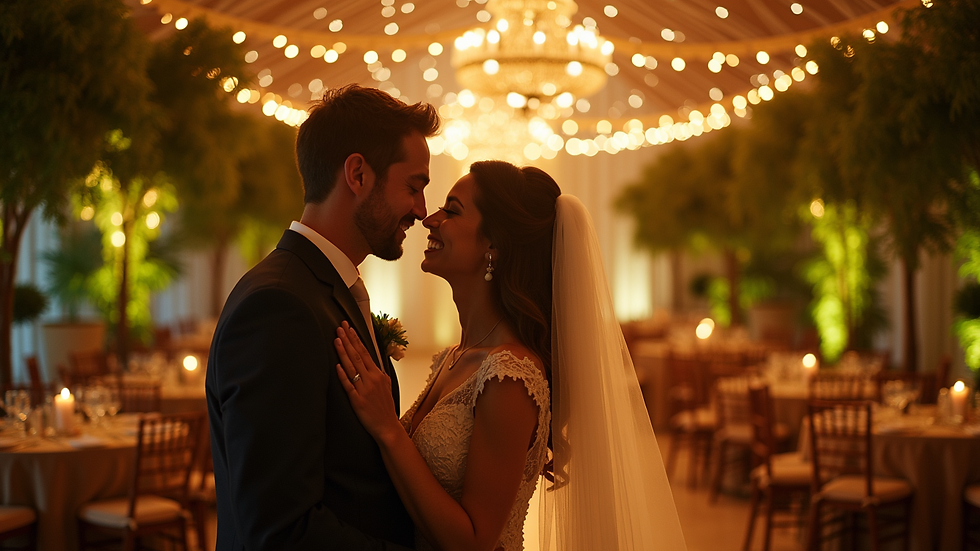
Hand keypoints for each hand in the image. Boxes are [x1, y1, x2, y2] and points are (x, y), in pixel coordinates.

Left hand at [334, 321, 400, 441]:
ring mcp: (364, 389)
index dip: (356, 339)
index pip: (365, 352)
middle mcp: (371, 379)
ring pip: (352, 367)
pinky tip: (337, 365)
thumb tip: (372, 363)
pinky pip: (348, 385)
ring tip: (336, 340)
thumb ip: (378, 373)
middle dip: (347, 340)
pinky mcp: (357, 400)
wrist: (387, 426)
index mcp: (378, 374)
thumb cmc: (385, 407)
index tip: (349, 328)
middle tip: (339, 327)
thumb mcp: (386, 386)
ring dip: (343, 352)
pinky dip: (343, 375)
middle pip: (357, 355)